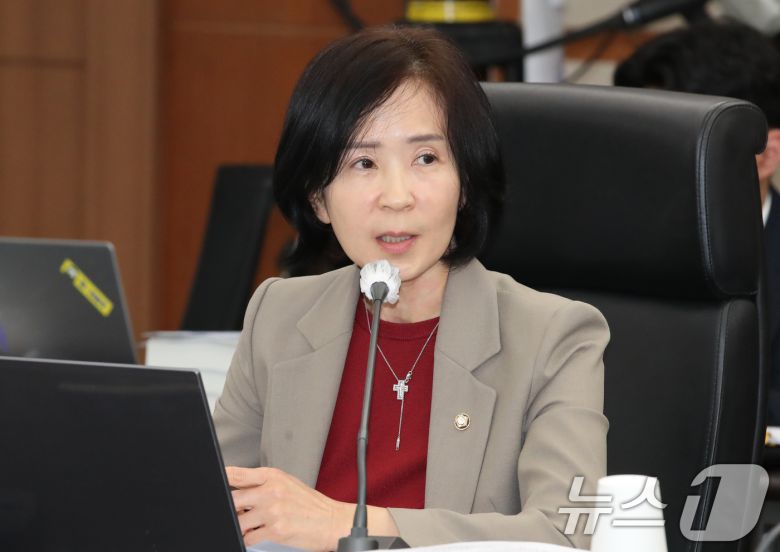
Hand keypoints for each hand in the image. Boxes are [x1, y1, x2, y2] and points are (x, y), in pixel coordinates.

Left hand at [226, 466, 353, 550]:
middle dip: (231, 508)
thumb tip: (237, 489)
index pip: (237, 474)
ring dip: (240, 525)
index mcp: (273, 476)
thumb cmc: (310, 504)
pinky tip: (256, 534)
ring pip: (238, 521)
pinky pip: (249, 537)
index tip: (215, 483)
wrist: (332, 521)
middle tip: (238, 511)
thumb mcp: (287, 484)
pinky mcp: (276, 530)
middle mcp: (272, 491)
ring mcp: (273, 511)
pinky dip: (249, 538)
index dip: (222, 478)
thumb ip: (262, 484)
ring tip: (250, 524)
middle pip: (233, 498)